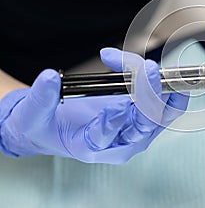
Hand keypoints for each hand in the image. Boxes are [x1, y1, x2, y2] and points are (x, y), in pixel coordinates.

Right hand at [0, 48, 187, 163]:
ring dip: (160, 86)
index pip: (107, 137)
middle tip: (146, 68)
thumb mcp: (33, 116)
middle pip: (145, 123)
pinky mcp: (144, 117)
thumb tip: (49, 77)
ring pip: (161, 112)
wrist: (58, 127)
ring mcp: (136, 130)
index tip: (114, 102)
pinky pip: (163, 102)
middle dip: (149, 93)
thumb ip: (40, 99)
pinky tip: (148, 66)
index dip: (113, 120)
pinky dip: (160, 83)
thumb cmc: (48, 126)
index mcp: (92, 148)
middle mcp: (120, 142)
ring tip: (151, 64)